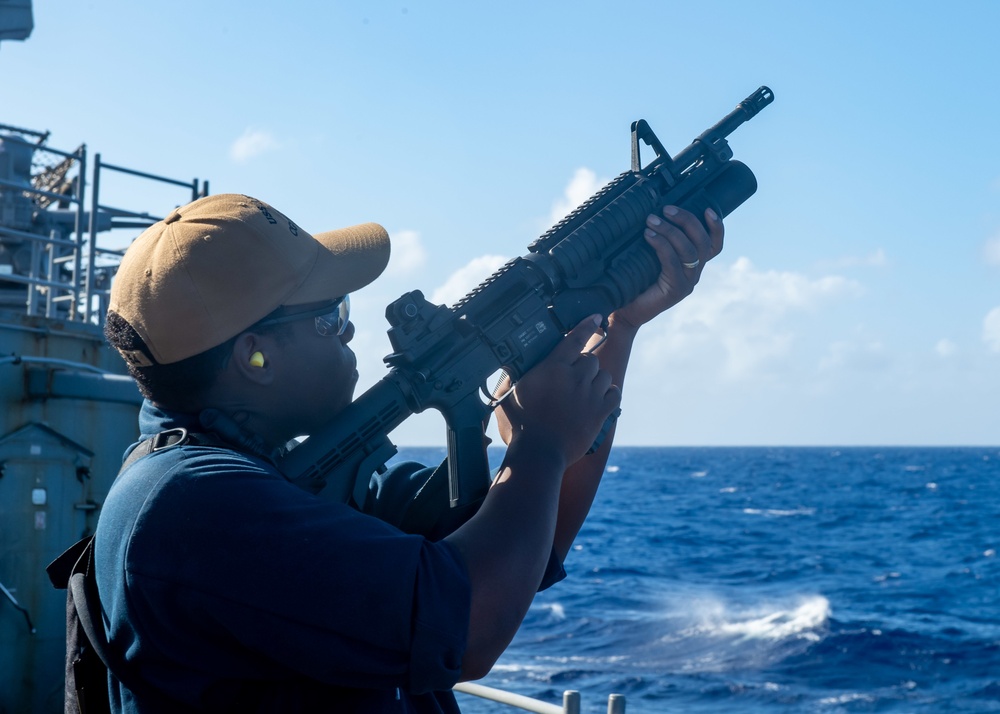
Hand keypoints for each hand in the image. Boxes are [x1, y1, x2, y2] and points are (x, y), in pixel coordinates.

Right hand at [497, 316, 621, 464]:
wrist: (539, 454)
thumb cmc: (519, 427)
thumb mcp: (508, 396)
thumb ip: (511, 378)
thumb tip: (510, 367)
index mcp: (552, 368)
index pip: (573, 339)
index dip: (586, 326)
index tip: (595, 318)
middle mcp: (574, 377)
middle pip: (591, 359)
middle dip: (583, 366)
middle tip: (572, 380)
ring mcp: (590, 394)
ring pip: (604, 375)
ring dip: (596, 380)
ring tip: (584, 391)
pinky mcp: (601, 412)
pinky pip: (614, 393)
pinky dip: (609, 394)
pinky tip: (599, 399)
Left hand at [612, 206, 723, 329]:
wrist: (623, 311)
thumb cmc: (633, 280)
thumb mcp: (648, 257)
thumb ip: (658, 240)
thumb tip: (652, 211)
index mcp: (693, 264)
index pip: (714, 245)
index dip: (716, 227)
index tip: (707, 208)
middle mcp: (694, 273)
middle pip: (702, 242)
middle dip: (687, 220)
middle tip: (666, 209)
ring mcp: (687, 283)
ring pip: (689, 251)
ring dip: (671, 230)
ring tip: (651, 220)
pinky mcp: (675, 291)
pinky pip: (673, 262)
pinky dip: (661, 245)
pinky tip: (649, 235)